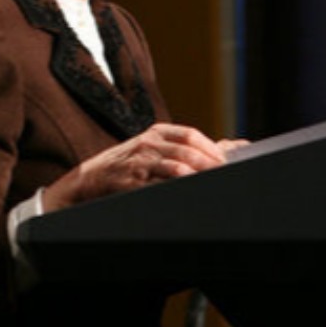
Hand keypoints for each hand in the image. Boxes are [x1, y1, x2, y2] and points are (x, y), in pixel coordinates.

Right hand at [43, 122, 230, 211]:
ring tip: (212, 186)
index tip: (228, 163)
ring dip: (196, 178)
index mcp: (156, 132)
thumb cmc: (128, 163)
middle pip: (187, 152)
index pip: (191, 135)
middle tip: (228, 177)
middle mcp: (148, 144)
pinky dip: (176, 190)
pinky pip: (158, 187)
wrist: (90, 178)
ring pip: (176, 168)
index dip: (212, 149)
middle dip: (211, 166)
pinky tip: (187, 194)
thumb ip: (189, 147)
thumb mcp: (154, 147)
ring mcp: (139, 163)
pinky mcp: (131, 183)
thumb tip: (235, 145)